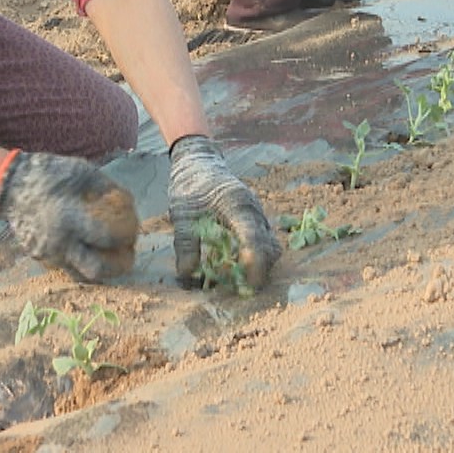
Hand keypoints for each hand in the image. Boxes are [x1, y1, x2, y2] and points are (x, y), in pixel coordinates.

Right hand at [0, 151, 138, 281]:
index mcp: (69, 218)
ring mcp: (47, 253)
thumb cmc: (49, 174)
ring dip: (102, 270)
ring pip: (81, 276)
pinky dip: (83, 263)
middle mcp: (58, 241)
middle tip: (129, 255)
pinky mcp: (40, 257)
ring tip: (114, 258)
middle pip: (96, 269)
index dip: (127, 235)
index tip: (133, 229)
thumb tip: (129, 205)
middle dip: (119, 266)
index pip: (107, 237)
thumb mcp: (82, 172)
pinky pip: (67, 267)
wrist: (9, 184)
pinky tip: (92, 251)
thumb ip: (107, 189)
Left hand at [169, 136, 280, 291]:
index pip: (253, 236)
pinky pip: (265, 243)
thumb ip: (186, 244)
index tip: (249, 283)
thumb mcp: (182, 214)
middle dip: (259, 271)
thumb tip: (188, 275)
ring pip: (271, 246)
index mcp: (237, 204)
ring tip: (237, 281)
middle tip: (240, 290)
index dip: (254, 262)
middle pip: (269, 246)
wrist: (198, 163)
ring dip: (260, 267)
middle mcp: (254, 210)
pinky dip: (256, 259)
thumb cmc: (190, 186)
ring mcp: (258, 215)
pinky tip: (236, 267)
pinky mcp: (256, 221)